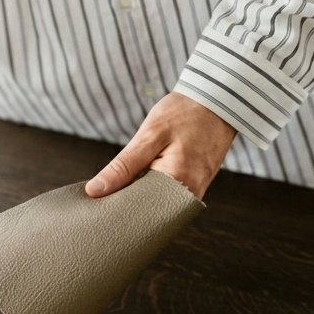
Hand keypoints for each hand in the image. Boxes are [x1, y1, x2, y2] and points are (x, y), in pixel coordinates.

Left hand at [85, 92, 236, 199]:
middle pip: (148, 213)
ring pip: (157, 206)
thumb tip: (94, 190)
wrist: (219, 100)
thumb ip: (122, 166)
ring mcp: (194, 192)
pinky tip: (137, 185)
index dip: (115, 209)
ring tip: (117, 192)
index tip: (96, 207)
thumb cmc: (185, 113)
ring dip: (138, 199)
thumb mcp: (149, 135)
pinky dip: (151, 192)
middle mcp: (189, 195)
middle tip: (101, 201)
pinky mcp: (195, 186)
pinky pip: (167, 198)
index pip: (138, 211)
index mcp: (178, 183)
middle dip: (125, 207)